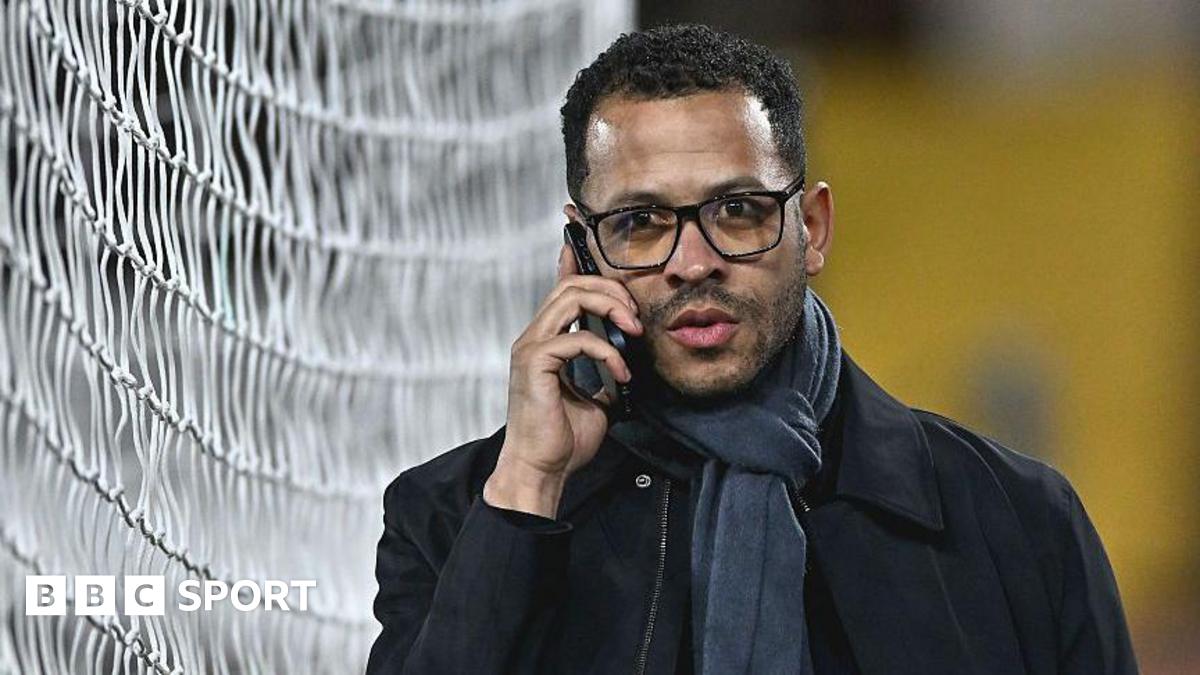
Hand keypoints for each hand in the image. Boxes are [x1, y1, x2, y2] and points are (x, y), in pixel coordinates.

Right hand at [483, 243, 642, 517]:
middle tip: (636, 315)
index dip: (573, 257)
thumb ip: (606, 375)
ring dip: (610, 307)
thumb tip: (628, 367)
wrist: (542, 471)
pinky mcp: (535, 364)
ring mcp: (531, 347)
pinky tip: (621, 373)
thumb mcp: (596, 400)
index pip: (560, 287)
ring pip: (570, 296)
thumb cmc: (563, 440)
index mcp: (546, 340)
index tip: (588, 238)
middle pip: (571, 283)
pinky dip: (606, 352)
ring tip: (632, 331)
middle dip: (611, 288)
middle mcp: (534, 337)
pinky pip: (576, 338)